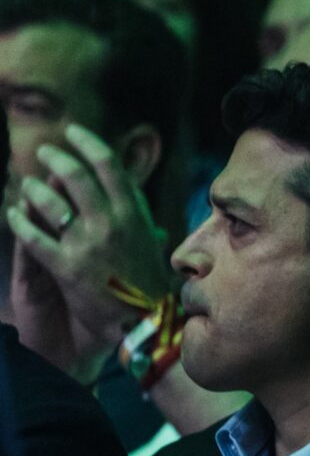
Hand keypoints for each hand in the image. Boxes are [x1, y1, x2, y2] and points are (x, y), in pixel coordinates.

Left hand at [7, 124, 172, 350]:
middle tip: (44, 153)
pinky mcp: (66, 267)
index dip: (88, 143)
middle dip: (55, 158)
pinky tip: (12, 213)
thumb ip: (137, 215)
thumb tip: (133, 194)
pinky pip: (33, 237)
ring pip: (49, 202)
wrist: (145, 322)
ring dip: (33, 189)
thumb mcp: (149, 241)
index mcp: (133, 214)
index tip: (74, 132)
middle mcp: (110, 223)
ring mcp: (87, 244)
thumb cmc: (148, 281)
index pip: (108, 165)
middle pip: (74, 176)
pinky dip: (19, 221)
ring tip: (26, 183)